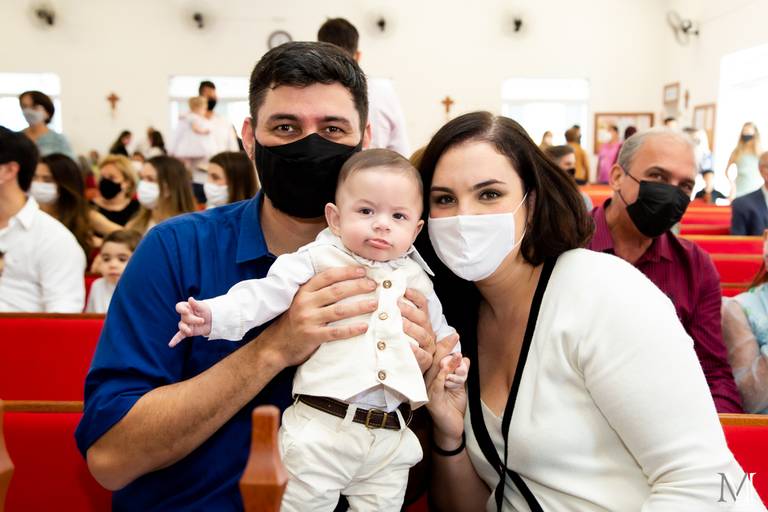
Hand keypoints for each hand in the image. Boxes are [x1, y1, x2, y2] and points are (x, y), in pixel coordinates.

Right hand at [169, 297, 211, 346]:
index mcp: (187, 307)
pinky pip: (179, 336)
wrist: (213, 320)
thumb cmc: (207, 311)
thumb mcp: (203, 307)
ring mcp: (185, 324)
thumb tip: (190, 298)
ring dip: (186, 329)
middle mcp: (184, 315)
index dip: (181, 309)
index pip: (179, 307)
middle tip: (202, 320)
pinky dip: (175, 340)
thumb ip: (196, 304)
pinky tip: (171, 345)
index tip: (187, 311)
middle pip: (184, 318)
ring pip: (182, 326)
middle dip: (193, 320)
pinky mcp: (187, 332)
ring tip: (190, 332)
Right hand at [260, 266, 377, 367]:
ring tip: (374, 304)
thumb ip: (317, 293)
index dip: (346, 272)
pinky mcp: (312, 336)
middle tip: (372, 285)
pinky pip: (336, 332)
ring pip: (339, 310)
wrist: (275, 345)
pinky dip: (351, 329)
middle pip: (336, 291)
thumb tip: (345, 283)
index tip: (362, 271)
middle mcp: (305, 303)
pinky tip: (364, 327)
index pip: (327, 276)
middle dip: (357, 286)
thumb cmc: (293, 322)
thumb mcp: (300, 301)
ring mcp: (308, 319)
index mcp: (304, 291)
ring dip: (359, 306)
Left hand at [400, 288, 435, 373]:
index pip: (422, 305)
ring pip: (422, 334)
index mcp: (423, 322)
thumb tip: (395, 298)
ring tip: (400, 322)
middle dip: (409, 310)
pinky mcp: (426, 361)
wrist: (408, 370)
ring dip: (411, 327)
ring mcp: (428, 347)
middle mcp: (428, 332)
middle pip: (421, 318)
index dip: (415, 296)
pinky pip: (421, 355)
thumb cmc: (403, 345)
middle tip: (395, 304)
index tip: (404, 290)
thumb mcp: (402, 329)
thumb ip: (400, 315)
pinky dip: (415, 350)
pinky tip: (408, 346)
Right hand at [425, 335, 468, 444]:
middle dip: (444, 347)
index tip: (454, 334)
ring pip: (434, 371)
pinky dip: (442, 376)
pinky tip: (447, 369)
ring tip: (457, 354)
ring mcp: (427, 391)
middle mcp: (425, 381)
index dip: (443, 345)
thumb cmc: (453, 406)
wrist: (452, 428)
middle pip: (432, 360)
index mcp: (431, 376)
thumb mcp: (459, 385)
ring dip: (446, 362)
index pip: (435, 356)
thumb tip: (464, 358)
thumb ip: (460, 372)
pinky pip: (436, 386)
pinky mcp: (432, 401)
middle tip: (455, 336)